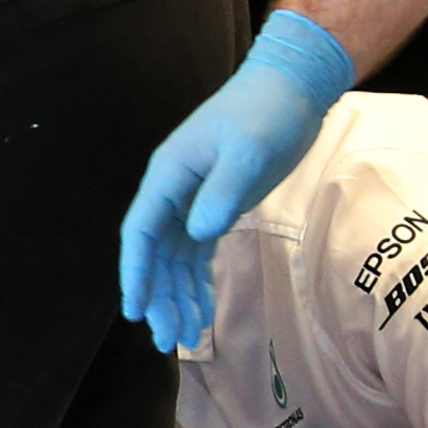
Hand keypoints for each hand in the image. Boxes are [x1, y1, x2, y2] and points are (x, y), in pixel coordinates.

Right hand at [118, 13, 356, 353]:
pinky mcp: (216, 206)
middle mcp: (173, 192)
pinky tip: (202, 310)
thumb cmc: (266, 113)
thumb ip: (222, 191)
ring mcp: (193, 200)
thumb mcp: (247, 151)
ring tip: (185, 337)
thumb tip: (200, 234)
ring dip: (178, 296)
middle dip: (160, 297)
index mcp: (169, 176)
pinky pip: (199, 253)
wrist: (291, 87)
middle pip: (157, 255)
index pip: (142, 232)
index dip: (136, 272)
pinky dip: (199, 281)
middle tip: (167, 340)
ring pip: (176, 259)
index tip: (136, 310)